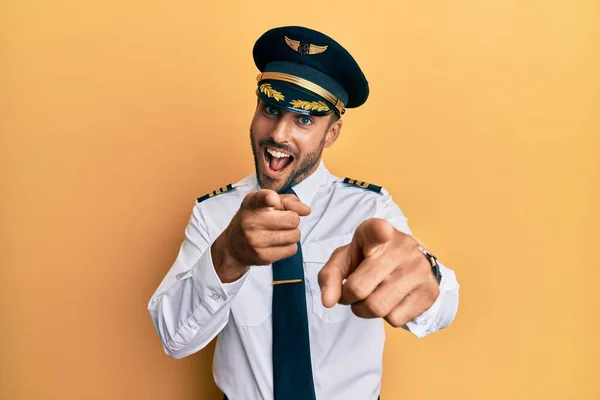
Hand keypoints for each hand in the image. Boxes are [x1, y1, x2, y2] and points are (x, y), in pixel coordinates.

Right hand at [212, 189, 310, 281]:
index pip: (262, 198)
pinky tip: (277, 243)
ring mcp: (256, 241)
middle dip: (292, 220)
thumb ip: (287, 201)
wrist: (233, 247)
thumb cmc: (252, 220)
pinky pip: (292, 249)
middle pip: (293, 220)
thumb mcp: (264, 203)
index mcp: (252, 204)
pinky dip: (289, 246)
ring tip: (279, 232)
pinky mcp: (263, 257)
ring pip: (295, 235)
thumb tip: (306, 210)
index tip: (272, 200)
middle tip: (281, 221)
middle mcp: (251, 222)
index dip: (270, 198)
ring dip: (292, 233)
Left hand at [318, 218, 439, 326]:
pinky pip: (395, 319)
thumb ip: (329, 277)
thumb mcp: (345, 260)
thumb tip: (328, 302)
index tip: (383, 232)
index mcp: (375, 232)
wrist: (407, 263)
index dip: (379, 232)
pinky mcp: (430, 291)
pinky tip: (390, 301)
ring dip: (364, 310)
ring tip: (369, 297)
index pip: (378, 230)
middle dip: (348, 298)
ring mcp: (419, 268)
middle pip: (359, 288)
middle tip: (353, 292)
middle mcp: (402, 246)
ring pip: (377, 308)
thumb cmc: (368, 259)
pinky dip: (386, 317)